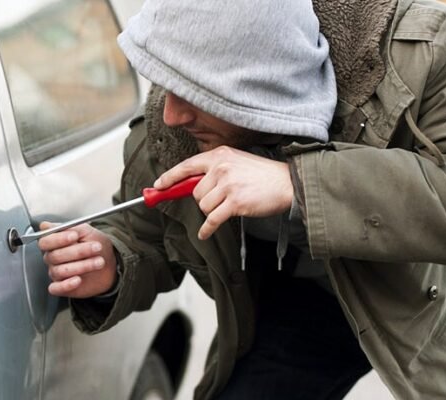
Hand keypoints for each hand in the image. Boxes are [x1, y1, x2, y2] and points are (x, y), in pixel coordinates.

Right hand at [38, 222, 117, 297]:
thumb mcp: (87, 231)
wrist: (110, 264)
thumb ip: (69, 227)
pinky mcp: (62, 287)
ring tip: (98, 262)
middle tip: (96, 248)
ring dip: (81, 266)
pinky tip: (78, 280)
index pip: (45, 241)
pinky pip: (56, 288)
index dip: (58, 239)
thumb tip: (46, 226)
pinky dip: (66, 285)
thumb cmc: (96, 246)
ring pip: (59, 271)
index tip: (75, 236)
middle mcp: (53, 258)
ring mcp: (56, 272)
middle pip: (55, 256)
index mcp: (54, 243)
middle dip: (78, 251)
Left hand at [154, 146, 292, 239]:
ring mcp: (228, 185)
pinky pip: (212, 220)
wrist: (287, 183)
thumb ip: (215, 169)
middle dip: (204, 200)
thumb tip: (190, 184)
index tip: (158, 185)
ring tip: (229, 206)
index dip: (170, 177)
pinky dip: (207, 229)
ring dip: (212, 211)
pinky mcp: (235, 202)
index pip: (187, 166)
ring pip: (203, 206)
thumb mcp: (237, 162)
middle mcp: (221, 167)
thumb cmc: (262, 175)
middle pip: (194, 192)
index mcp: (219, 155)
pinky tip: (205, 232)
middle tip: (221, 199)